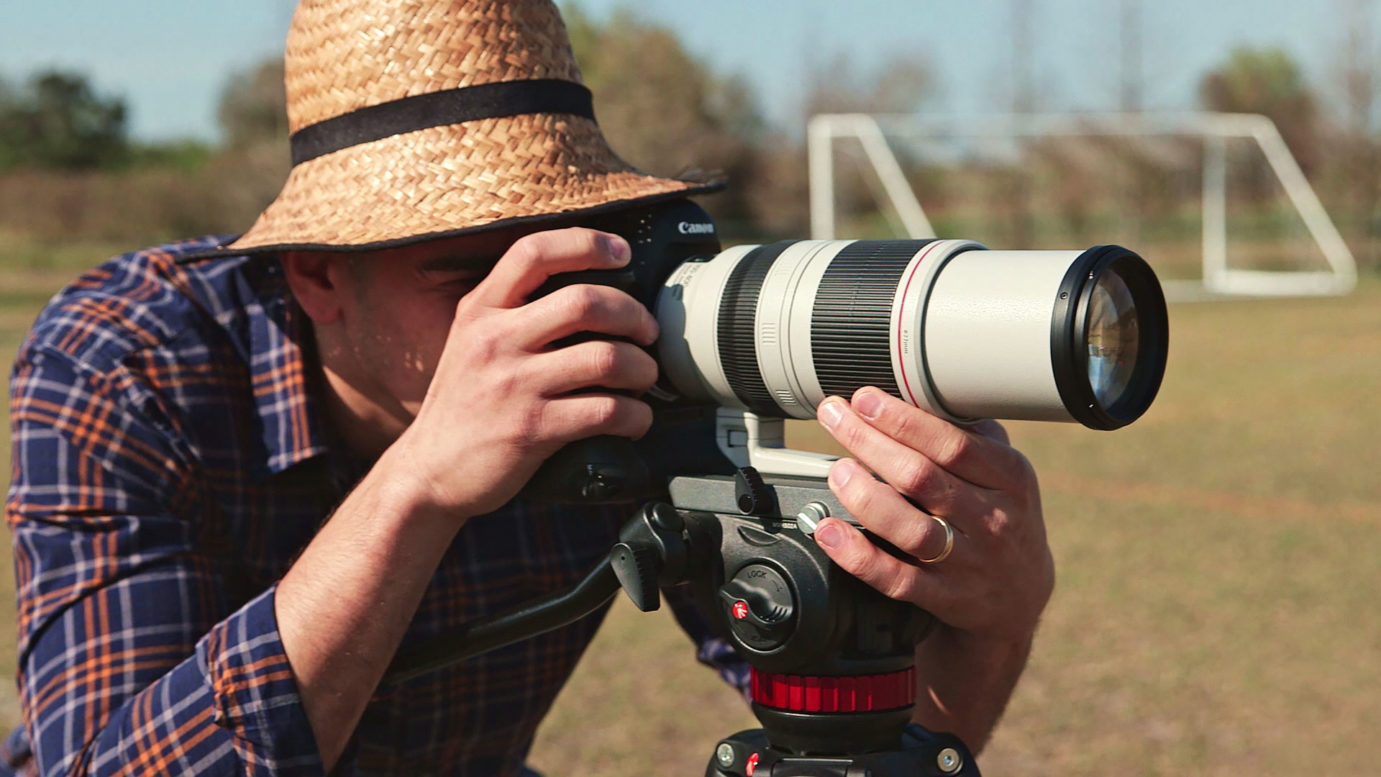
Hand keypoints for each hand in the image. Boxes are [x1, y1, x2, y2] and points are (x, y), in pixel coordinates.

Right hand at [391, 228, 659, 516]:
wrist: (429, 472)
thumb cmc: (462, 405)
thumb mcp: (471, 342)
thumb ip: (512, 311)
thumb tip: (588, 294)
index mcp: (481, 310)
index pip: (534, 252)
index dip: (586, 244)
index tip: (622, 254)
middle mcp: (495, 340)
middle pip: (584, 302)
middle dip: (633, 314)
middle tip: (647, 331)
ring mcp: (514, 385)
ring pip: (606, 358)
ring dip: (642, 367)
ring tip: (644, 376)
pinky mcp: (533, 430)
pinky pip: (606, 412)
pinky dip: (636, 415)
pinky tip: (636, 419)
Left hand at [812, 387, 1053, 645]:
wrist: (1018, 598)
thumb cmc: (1002, 517)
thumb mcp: (1006, 474)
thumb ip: (972, 434)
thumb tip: (922, 390)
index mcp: (1009, 479)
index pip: (953, 444)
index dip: (904, 420)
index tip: (865, 398)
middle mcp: (991, 520)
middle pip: (923, 479)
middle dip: (871, 442)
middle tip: (834, 418)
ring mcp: (968, 563)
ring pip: (910, 529)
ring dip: (865, 496)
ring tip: (836, 470)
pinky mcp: (943, 598)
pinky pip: (896, 578)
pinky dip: (857, 554)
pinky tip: (829, 530)